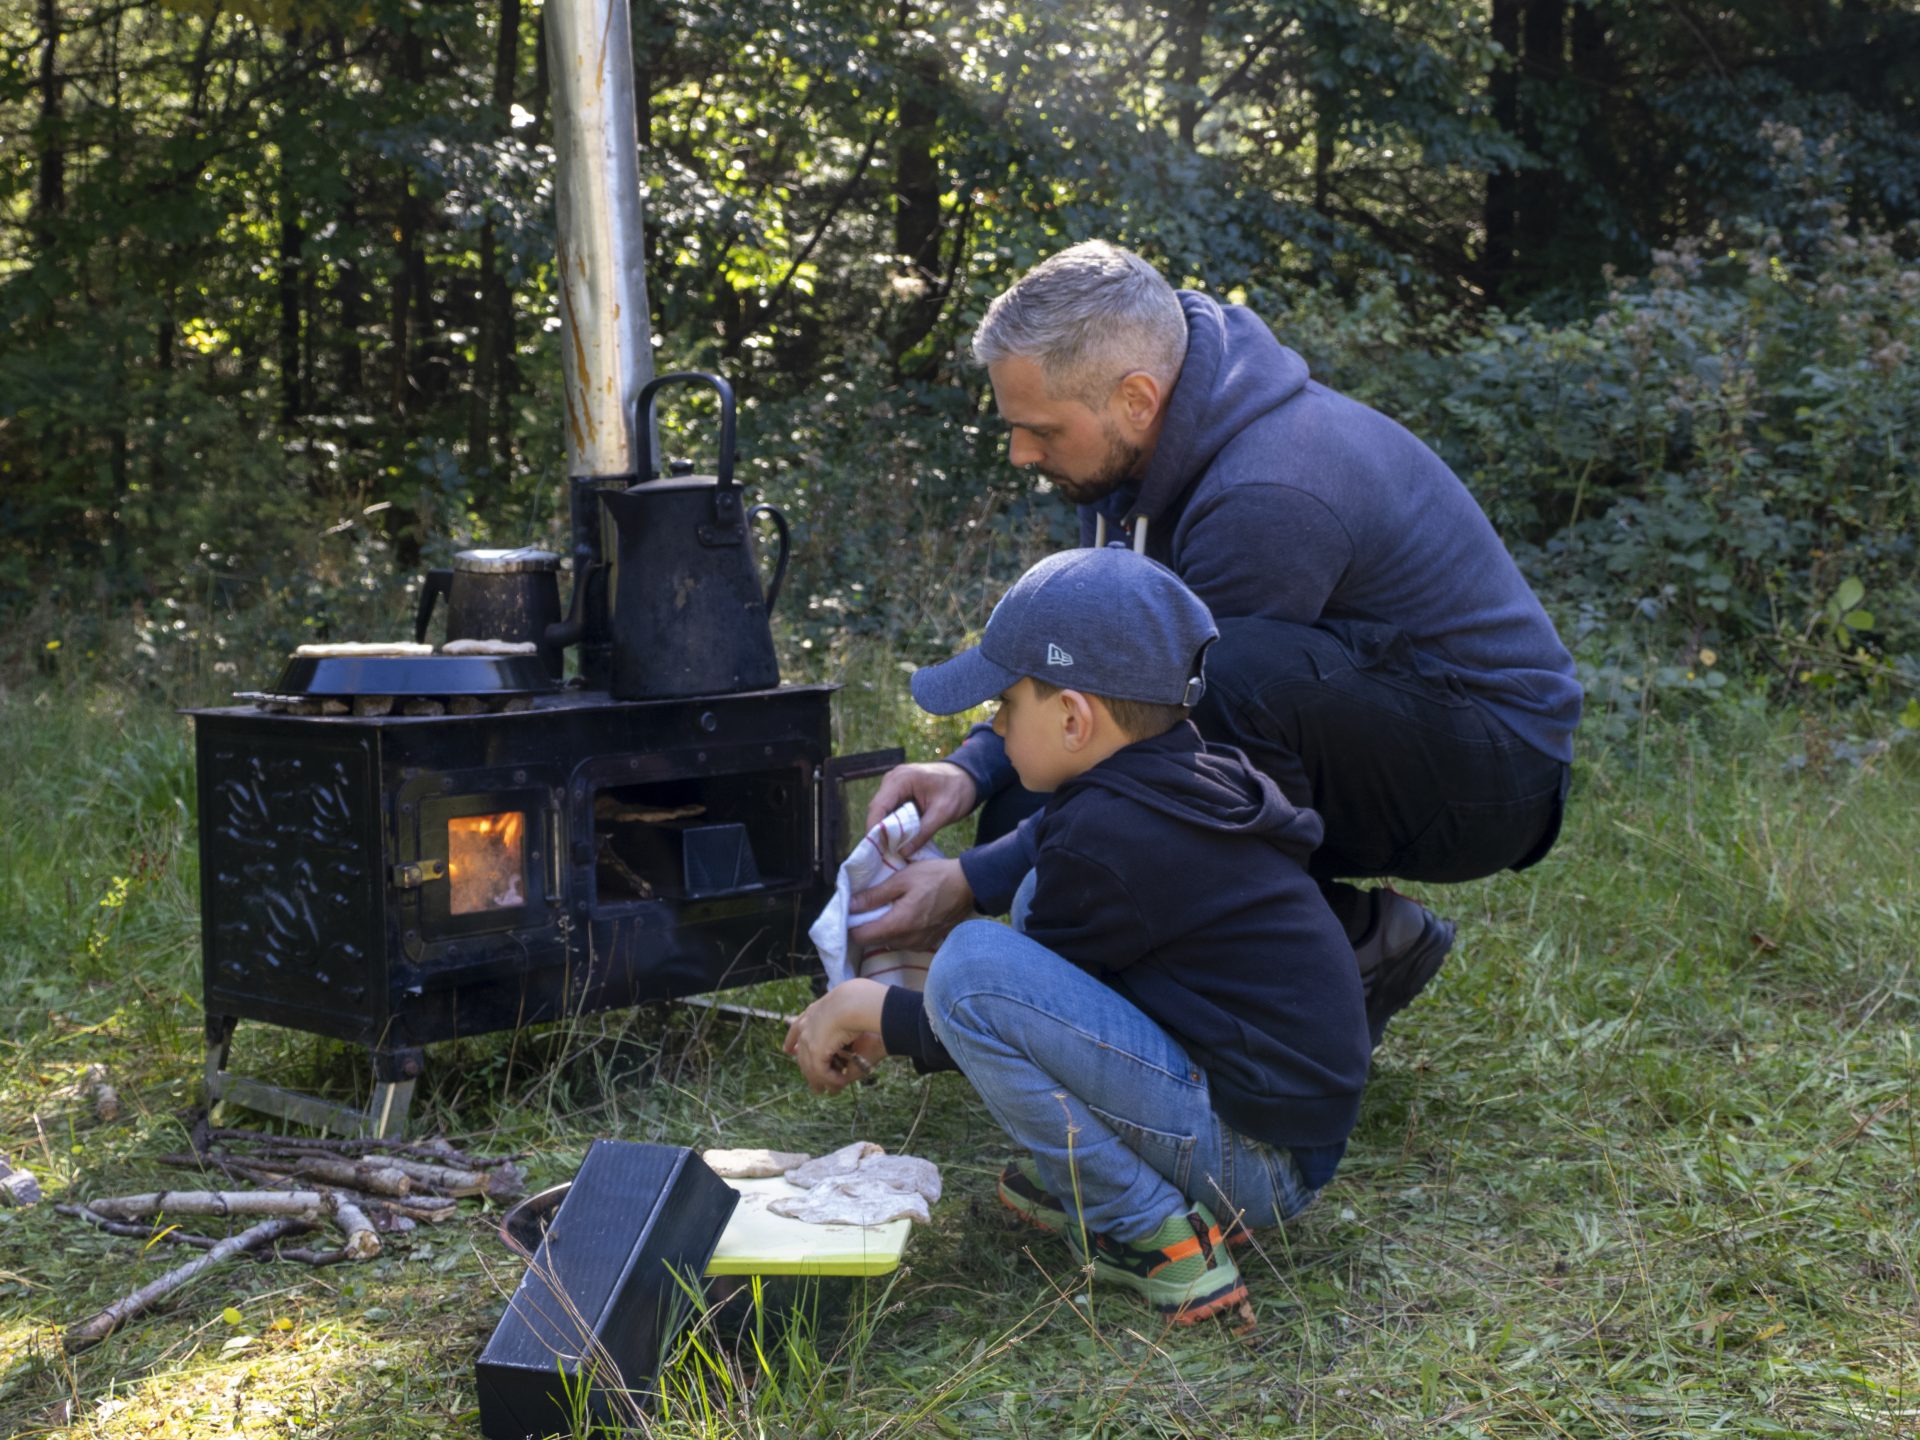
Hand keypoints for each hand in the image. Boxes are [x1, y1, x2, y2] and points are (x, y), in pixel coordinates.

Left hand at [784, 979, 886, 1093]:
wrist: (855, 1001)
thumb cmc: (857, 1002)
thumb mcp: (846, 1011)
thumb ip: (842, 1022)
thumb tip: (846, 1033)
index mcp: (811, 1012)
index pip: (795, 1028)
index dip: (791, 1041)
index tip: (788, 1051)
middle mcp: (805, 1025)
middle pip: (801, 1052)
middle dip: (806, 1068)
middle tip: (813, 1081)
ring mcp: (808, 1038)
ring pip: (809, 1065)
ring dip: (818, 1079)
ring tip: (823, 1090)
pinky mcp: (815, 1050)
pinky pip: (820, 1071)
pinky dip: (831, 1079)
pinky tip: (840, 1083)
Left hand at [849, 857, 973, 952]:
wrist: (969, 886)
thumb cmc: (935, 877)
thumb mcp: (902, 879)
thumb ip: (875, 895)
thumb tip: (851, 904)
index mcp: (898, 925)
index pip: (861, 937)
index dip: (851, 926)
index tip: (851, 912)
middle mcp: (907, 941)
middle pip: (873, 942)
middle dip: (866, 927)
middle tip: (867, 908)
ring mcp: (919, 944)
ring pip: (889, 943)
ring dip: (883, 930)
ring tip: (885, 910)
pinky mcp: (928, 943)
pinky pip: (904, 943)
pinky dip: (898, 932)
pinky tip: (902, 916)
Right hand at [863, 762, 977, 855]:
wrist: (968, 777)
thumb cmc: (958, 791)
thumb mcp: (942, 814)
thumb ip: (922, 833)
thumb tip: (902, 853)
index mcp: (901, 779)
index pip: (878, 806)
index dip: (874, 829)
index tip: (876, 850)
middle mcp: (893, 779)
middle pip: (877, 809)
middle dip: (879, 832)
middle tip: (883, 854)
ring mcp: (894, 783)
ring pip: (882, 811)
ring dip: (885, 829)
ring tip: (889, 849)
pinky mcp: (899, 790)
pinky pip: (891, 809)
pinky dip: (893, 824)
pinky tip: (898, 839)